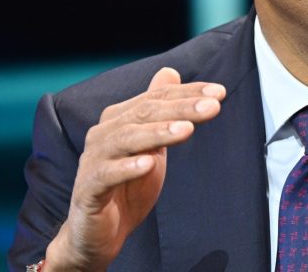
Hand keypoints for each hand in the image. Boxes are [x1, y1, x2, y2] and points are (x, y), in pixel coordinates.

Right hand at [45, 67, 224, 271]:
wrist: (97, 234)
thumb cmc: (127, 186)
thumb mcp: (150, 145)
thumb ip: (159, 111)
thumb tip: (170, 72)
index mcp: (119, 119)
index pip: (156, 99)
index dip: (187, 93)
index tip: (219, 92)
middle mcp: (104, 134)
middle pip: (144, 113)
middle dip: (181, 108)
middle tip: (213, 107)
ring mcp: (94, 161)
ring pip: (126, 138)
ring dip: (158, 132)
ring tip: (187, 130)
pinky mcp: (88, 190)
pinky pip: (106, 175)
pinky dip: (127, 168)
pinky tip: (149, 164)